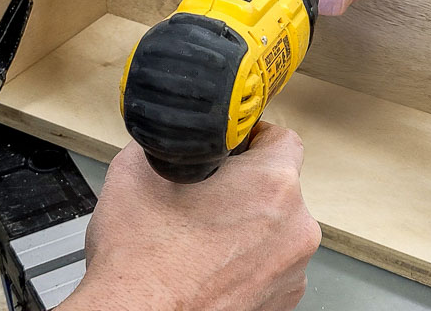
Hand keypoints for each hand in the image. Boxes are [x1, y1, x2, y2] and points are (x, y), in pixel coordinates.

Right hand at [60, 122, 318, 310]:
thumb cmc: (142, 264)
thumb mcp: (136, 170)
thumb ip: (169, 141)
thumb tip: (173, 136)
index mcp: (273, 185)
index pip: (283, 137)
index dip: (250, 138)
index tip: (230, 149)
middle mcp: (295, 228)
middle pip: (278, 186)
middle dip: (244, 186)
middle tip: (203, 196)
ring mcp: (292, 269)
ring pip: (274, 227)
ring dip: (246, 225)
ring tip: (200, 236)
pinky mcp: (281, 299)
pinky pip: (269, 262)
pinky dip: (246, 260)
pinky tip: (209, 263)